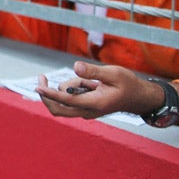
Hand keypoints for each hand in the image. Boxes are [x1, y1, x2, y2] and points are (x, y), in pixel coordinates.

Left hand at [36, 61, 165, 119]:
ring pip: (65, 100)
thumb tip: (75, 66)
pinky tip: (92, 84)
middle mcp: (87, 112)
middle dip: (47, 95)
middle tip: (41, 78)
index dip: (50, 94)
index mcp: (95, 104)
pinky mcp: (85, 108)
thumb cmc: (128, 85)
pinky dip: (74, 89)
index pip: (66, 100)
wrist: (139, 98)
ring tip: (92, 81)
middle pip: (58, 109)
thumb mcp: (114, 74)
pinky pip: (72, 98)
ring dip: (70, 86)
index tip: (39, 86)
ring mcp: (86, 112)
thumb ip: (94, 71)